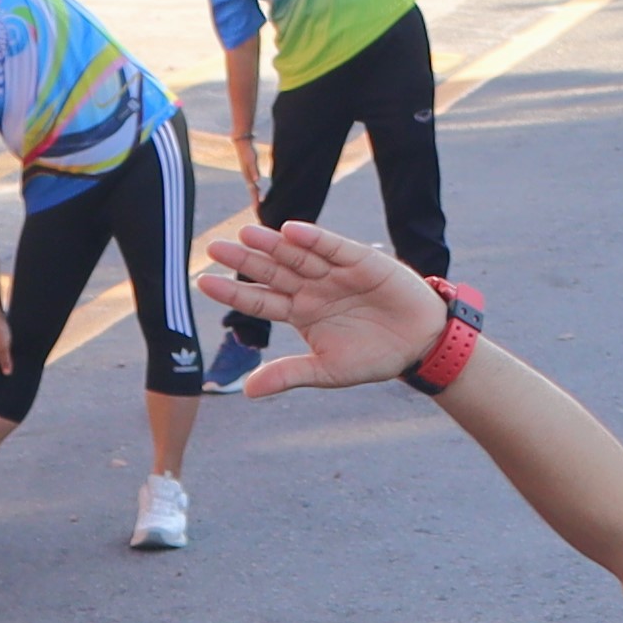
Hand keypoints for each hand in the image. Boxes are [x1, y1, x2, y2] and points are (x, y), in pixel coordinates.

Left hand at [197, 216, 445, 385]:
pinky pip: (333, 247)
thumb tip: (246, 391)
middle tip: (214, 248)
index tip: (203, 282)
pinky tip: (291, 231)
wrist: (419, 345)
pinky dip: (314, 239)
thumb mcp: (326, 371)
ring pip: (297, 255)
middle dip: (245, 260)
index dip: (233, 292)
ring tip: (245, 234)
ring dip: (272, 245)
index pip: (260, 300)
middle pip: (272, 272)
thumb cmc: (373, 357)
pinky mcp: (362, 261)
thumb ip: (289, 373)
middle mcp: (313, 289)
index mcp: (301, 313)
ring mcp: (335, 273)